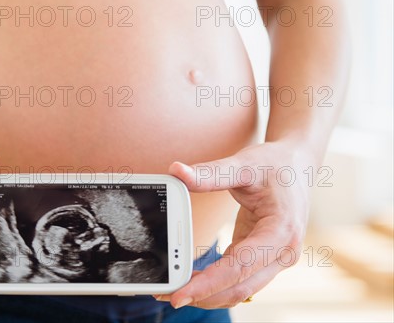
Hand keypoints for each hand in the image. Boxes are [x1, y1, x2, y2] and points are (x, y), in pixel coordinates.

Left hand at [155, 141, 311, 308]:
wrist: (296, 165)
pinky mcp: (261, 257)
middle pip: (239, 287)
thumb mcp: (243, 164)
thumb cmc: (274, 164)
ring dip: (206, 294)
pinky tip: (189, 279)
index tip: (179, 294)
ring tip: (170, 290)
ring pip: (239, 289)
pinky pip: (236, 278)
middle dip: (202, 296)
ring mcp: (274, 259)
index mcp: (281, 231)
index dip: (208, 284)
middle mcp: (282, 252)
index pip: (240, 266)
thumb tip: (177, 171)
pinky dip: (213, 283)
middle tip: (165, 295)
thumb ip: (210, 173)